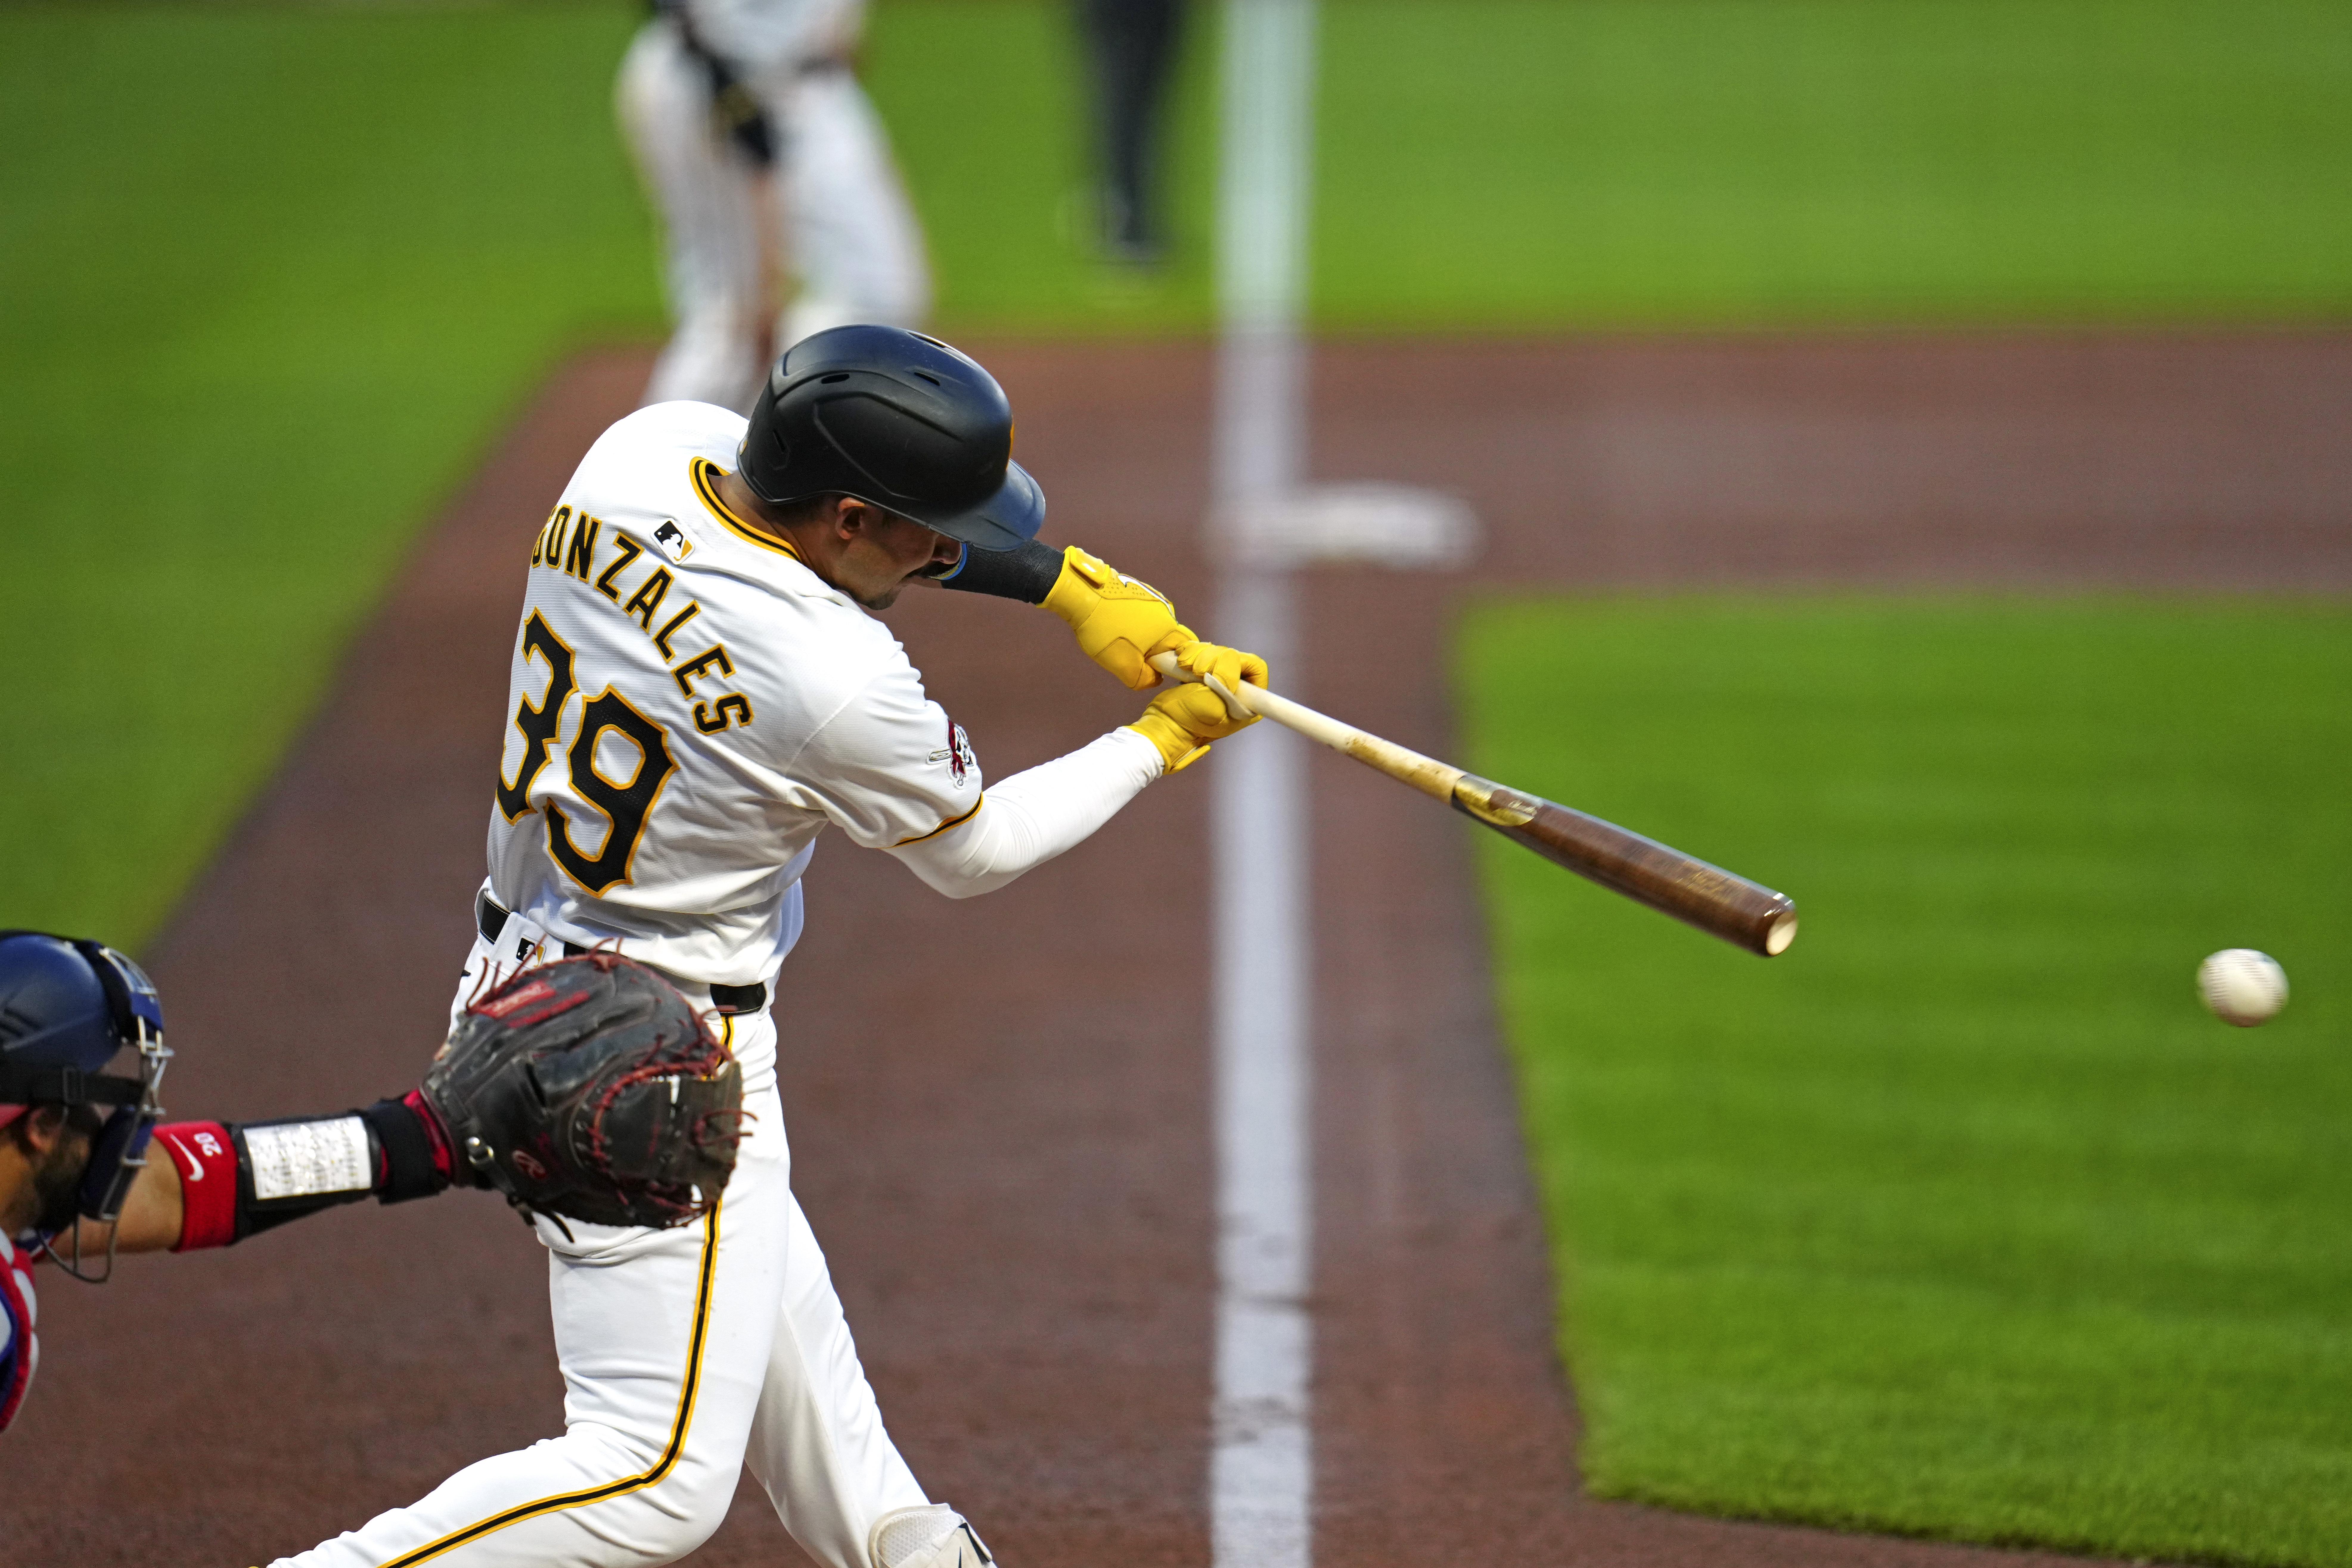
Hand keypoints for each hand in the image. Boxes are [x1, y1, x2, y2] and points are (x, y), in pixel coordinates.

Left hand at [1042, 546, 1195, 689]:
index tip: (1154, 668)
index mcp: (1168, 627)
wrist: (1081, 593)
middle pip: (1168, 638)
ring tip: (1117, 637)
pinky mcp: (1136, 588)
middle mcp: (1165, 608)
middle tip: (1131, 656)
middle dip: (1154, 651)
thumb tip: (1154, 678)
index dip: (1174, 664)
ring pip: (1154, 625)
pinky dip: (1132, 622)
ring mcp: (1151, 596)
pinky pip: (1142, 612)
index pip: (1186, 650)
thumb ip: (1143, 679)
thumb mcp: (1122, 664)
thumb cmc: (1103, 629)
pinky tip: (1113, 622)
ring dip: (1141, 636)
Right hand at [1122, 640, 1268, 770]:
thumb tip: (1230, 660)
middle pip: (1235, 655)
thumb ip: (1226, 682)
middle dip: (1213, 659)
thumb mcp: (1213, 705)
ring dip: (1199, 656)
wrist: (1166, 724)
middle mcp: (1239, 688)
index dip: (1237, 664)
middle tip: (1196, 672)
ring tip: (1186, 669)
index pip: (1256, 667)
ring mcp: (1221, 678)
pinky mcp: (1204, 670)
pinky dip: (1191, 652)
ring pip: (1217, 651)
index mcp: (1249, 701)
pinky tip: (1182, 662)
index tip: (1216, 675)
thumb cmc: (1191, 721)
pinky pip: (1203, 650)